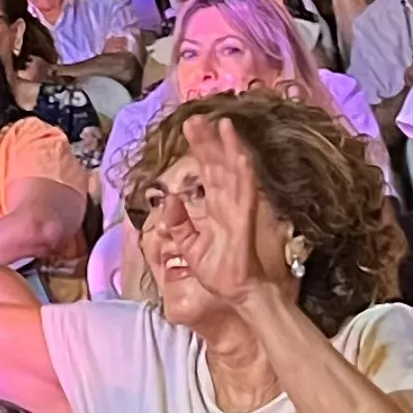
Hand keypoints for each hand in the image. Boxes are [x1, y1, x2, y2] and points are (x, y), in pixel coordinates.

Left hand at [173, 112, 288, 316]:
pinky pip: (246, 194)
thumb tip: (167, 200)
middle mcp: (229, 204)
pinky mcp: (245, 222)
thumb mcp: (189, 246)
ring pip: (234, 172)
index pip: (208, 172)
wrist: (238, 295)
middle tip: (197, 117)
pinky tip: (240, 155)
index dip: (201, 149)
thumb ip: (178, 223)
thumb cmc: (219, 273)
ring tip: (222, 124)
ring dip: (228, 148)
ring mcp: (239, 210)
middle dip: (209, 141)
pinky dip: (243, 174)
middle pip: (219, 166)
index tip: (192, 126)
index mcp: (216, 208)